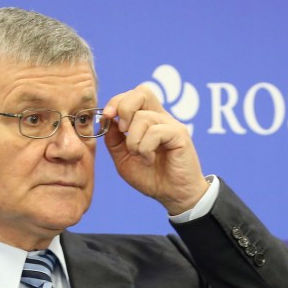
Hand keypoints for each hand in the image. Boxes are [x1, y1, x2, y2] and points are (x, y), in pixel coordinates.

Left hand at [103, 84, 208, 214]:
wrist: (173, 196)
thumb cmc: (151, 177)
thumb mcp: (123, 159)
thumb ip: (114, 140)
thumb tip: (107, 121)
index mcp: (148, 120)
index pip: (133, 96)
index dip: (116, 101)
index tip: (107, 117)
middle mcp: (161, 118)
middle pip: (142, 92)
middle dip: (124, 108)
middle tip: (123, 131)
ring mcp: (171, 125)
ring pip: (143, 117)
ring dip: (133, 140)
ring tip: (139, 155)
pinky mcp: (180, 135)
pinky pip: (155, 132)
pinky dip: (145, 148)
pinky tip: (149, 159)